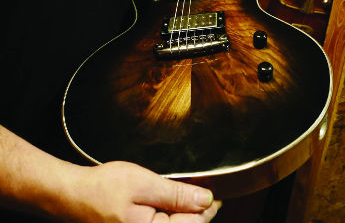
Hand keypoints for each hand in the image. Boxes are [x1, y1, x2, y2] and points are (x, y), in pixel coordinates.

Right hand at [67, 161, 221, 222]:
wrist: (73, 195)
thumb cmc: (105, 188)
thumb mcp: (144, 185)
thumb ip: (177, 194)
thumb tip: (206, 200)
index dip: (208, 208)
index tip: (216, 194)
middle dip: (197, 211)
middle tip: (204, 191)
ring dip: (184, 213)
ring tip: (189, 194)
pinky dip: (170, 214)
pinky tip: (169, 202)